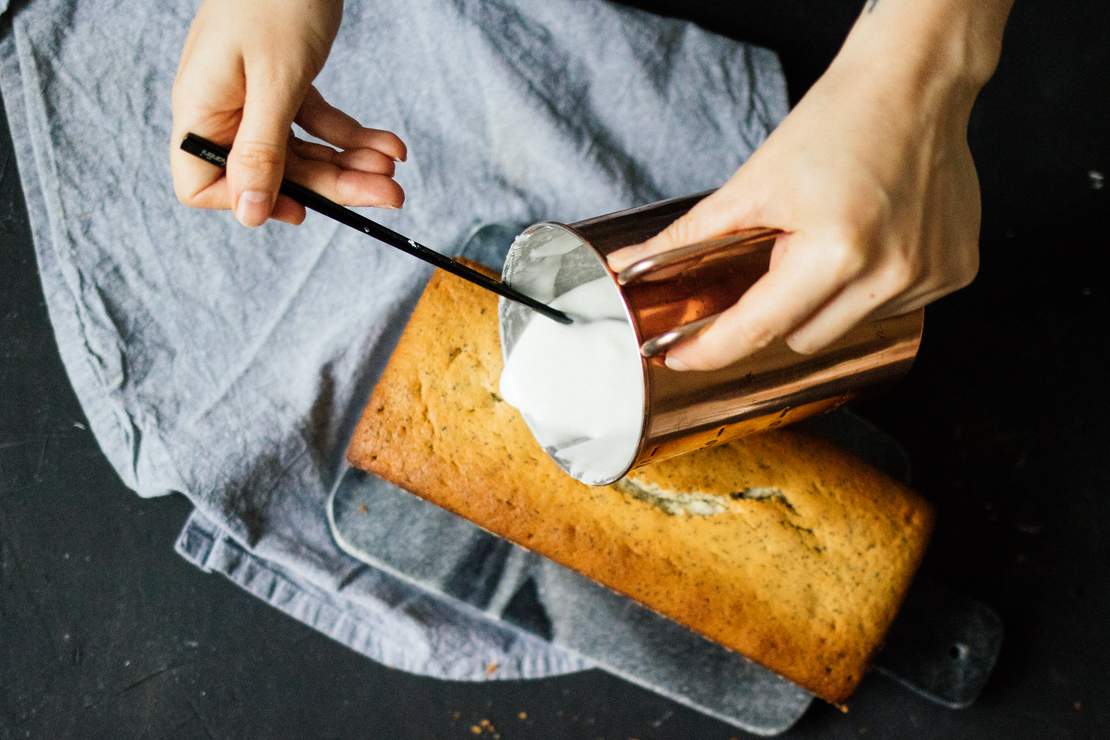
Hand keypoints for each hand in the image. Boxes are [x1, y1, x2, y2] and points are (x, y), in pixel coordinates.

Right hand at [170, 0, 406, 227]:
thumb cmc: (277, 0)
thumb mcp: (275, 83)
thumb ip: (261, 151)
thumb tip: (249, 215)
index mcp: (201, 109)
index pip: (201, 182)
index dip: (246, 201)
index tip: (298, 208)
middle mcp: (223, 109)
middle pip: (274, 174)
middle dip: (333, 186)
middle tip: (388, 194)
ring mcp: (254, 98)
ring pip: (303, 153)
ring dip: (351, 164)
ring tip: (394, 169)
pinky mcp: (284, 84)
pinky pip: (318, 124)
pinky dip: (353, 135)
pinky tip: (389, 143)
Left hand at [609, 4, 1002, 370]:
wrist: (912, 85)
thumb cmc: (837, 124)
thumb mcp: (753, 183)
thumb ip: (690, 236)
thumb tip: (631, 267)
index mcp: (836, 251)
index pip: (758, 328)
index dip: (711, 349)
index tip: (680, 357)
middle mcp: (890, 273)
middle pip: (801, 340)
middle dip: (778, 311)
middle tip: (782, 254)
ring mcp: (930, 277)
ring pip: (845, 330)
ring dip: (825, 302)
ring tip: (832, 240)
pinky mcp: (956, 273)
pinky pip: (890, 312)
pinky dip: (868, 290)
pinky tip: (871, 242)